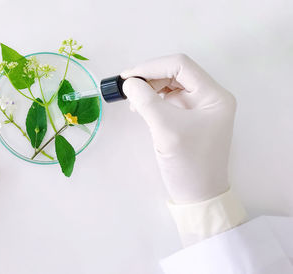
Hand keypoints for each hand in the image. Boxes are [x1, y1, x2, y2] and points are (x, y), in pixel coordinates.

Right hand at [121, 54, 235, 202]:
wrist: (197, 195)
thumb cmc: (188, 163)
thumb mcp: (166, 129)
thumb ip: (146, 101)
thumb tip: (129, 83)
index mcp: (214, 95)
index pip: (181, 66)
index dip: (151, 67)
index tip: (127, 78)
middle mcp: (209, 97)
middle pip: (175, 72)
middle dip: (149, 77)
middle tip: (127, 88)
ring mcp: (199, 107)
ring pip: (170, 84)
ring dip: (149, 88)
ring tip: (133, 101)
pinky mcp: (188, 118)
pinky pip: (168, 99)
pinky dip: (152, 99)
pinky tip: (141, 108)